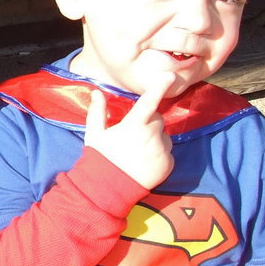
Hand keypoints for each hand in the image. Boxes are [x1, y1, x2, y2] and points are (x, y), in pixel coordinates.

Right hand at [84, 74, 173, 189]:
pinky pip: (168, 152)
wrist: (108, 189)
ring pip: (164, 135)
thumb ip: (98, 111)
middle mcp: (151, 135)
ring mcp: (161, 150)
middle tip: (133, 134)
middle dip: (149, 121)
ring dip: (155, 138)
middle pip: (157, 118)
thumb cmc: (100, 158)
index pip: (150, 100)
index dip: (160, 86)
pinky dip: (160, 153)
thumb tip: (96, 92)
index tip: (170, 76)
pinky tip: (144, 161)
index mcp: (134, 125)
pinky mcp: (168, 164)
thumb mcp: (94, 134)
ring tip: (138, 151)